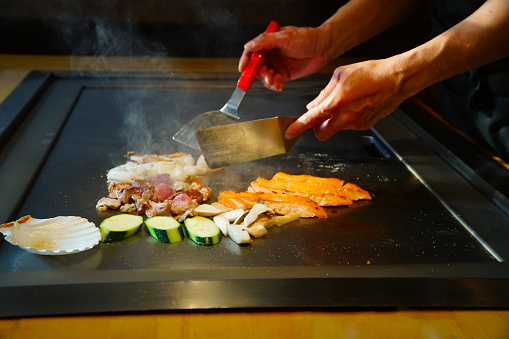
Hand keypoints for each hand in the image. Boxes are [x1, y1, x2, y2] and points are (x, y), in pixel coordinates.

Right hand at [239, 26, 329, 90]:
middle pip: (256, 66)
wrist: (324, 48)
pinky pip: (274, 81)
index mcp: (268, 42)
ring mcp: (277, 64)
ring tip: (275, 83)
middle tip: (266, 77)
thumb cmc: (307, 38)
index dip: (245, 60)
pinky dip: (274, 85)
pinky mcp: (284, 74)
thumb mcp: (285, 37)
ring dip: (267, 81)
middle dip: (259, 74)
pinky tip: (279, 85)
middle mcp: (270, 53)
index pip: (251, 51)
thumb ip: (266, 41)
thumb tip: (249, 46)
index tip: (242, 69)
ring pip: (265, 76)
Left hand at [285, 58, 408, 139]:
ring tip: (347, 101)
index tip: (289, 133)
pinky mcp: (366, 126)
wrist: (397, 79)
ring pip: (336, 128)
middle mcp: (345, 117)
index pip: (310, 120)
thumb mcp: (341, 75)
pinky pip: (349, 126)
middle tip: (319, 117)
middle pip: (321, 133)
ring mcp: (356, 124)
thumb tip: (313, 105)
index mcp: (336, 103)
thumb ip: (324, 93)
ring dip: (334, 120)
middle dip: (317, 128)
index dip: (297, 128)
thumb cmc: (371, 73)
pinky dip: (347, 118)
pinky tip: (356, 104)